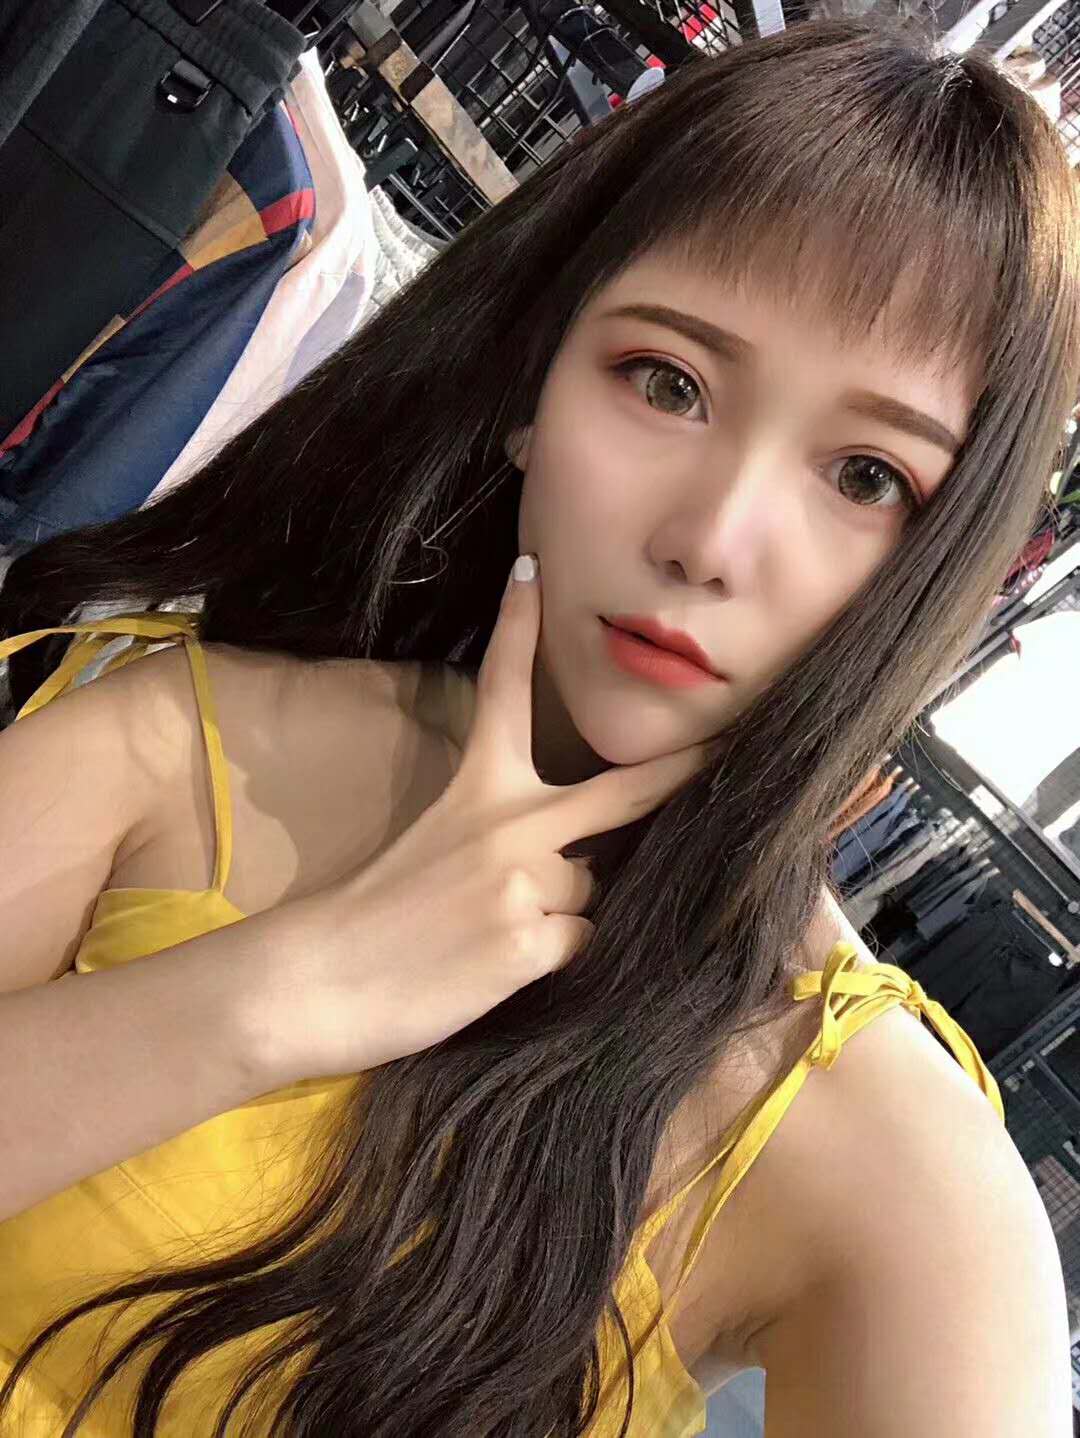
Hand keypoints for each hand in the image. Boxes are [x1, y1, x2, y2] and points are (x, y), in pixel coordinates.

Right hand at [262, 556, 710, 1082]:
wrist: (314, 980)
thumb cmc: (368, 914)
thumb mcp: (433, 845)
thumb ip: (502, 831)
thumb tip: (575, 851)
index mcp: (475, 789)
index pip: (500, 691)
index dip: (516, 627)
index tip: (528, 568)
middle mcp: (509, 824)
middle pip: (620, 791)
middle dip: (681, 770)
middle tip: (727, 744)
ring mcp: (523, 882)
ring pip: (590, 889)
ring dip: (561, 913)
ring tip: (494, 934)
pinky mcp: (529, 944)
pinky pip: (579, 943)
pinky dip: (551, 958)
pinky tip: (495, 966)